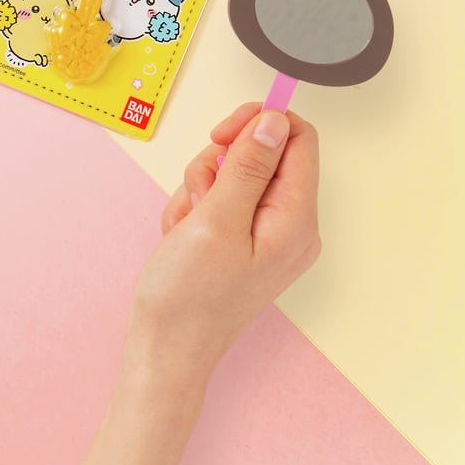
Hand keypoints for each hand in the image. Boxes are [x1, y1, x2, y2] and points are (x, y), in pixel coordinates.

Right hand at [131, 103, 321, 374]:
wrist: (167, 344)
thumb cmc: (190, 292)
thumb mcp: (216, 219)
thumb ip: (249, 166)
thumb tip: (275, 120)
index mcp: (296, 220)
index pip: (297, 139)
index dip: (259, 122)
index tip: (220, 133)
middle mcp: (291, 224)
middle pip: (262, 152)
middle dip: (219, 162)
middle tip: (199, 192)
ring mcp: (268, 233)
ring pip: (235, 172)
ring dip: (202, 186)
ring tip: (188, 222)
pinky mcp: (245, 239)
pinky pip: (222, 197)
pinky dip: (197, 205)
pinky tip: (184, 234)